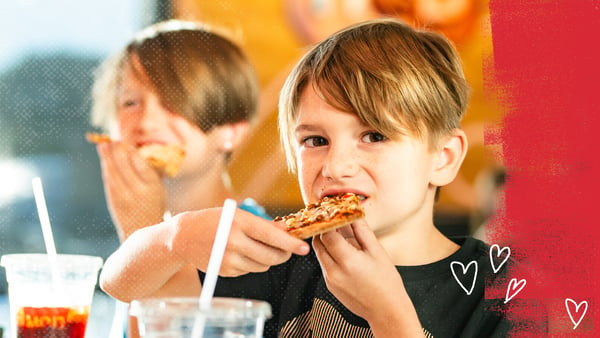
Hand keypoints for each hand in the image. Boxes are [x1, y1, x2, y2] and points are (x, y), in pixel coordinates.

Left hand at [97, 142, 166, 240]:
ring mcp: (124, 197)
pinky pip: (109, 181)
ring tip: (103, 144)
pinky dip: (106, 168)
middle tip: (113, 140)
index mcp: (154, 187)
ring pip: (113, 172)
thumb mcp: (159, 188)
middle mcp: (138, 191)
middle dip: (117, 151)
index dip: (131, 152)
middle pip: (124, 166)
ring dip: (107, 157)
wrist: (143, 230)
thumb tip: (134, 151)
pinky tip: (104, 160)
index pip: (140, 164)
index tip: (126, 142)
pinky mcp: (114, 201)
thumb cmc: (154, 205)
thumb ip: (150, 172)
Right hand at [171, 208, 309, 276]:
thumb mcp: (238, 215)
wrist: (184, 236)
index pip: (271, 236)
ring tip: (259, 248)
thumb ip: (263, 225)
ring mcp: (228, 259)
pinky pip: (250, 271)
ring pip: (263, 266)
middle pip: (271, 256)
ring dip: (268, 259)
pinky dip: (252, 264)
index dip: (290, 243)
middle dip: (283, 254)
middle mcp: (233, 242)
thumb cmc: (214, 221)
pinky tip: (242, 254)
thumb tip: (288, 231)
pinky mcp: (225, 271)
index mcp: (239, 223)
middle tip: (287, 250)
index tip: (303, 248)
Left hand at [313, 220, 423, 335]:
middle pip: (318, 242)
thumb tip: (353, 213)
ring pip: (320, 253)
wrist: (386, 311)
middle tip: (334, 221)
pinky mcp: (330, 286)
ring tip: (341, 236)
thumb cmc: (386, 281)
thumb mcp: (377, 251)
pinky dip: (330, 255)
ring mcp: (330, 280)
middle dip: (324, 230)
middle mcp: (334, 271)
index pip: (327, 234)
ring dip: (326, 242)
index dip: (329, 221)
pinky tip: (344, 253)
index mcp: (347, 261)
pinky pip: (324, 264)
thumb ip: (362, 231)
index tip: (334, 213)